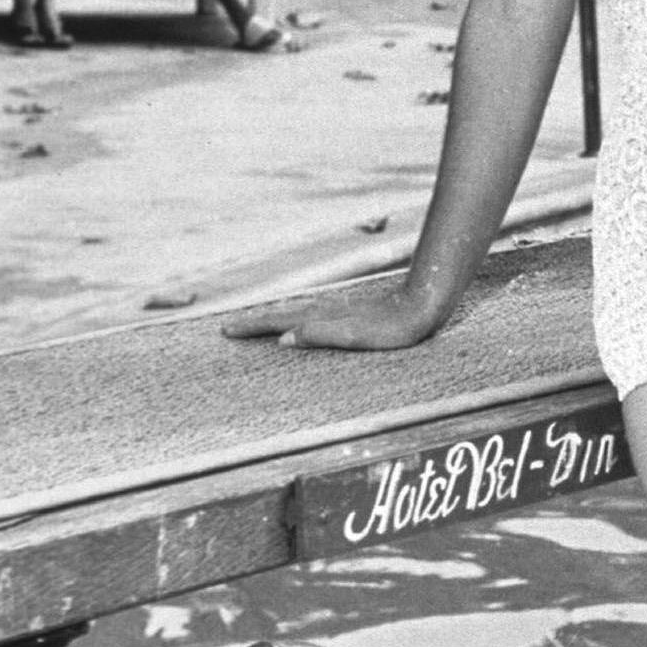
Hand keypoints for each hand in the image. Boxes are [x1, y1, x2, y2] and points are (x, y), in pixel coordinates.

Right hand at [221, 284, 442, 351]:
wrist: (420, 307)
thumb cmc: (392, 328)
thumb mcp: (355, 337)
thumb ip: (318, 335)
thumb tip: (282, 339)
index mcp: (321, 318)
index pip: (277, 322)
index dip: (253, 327)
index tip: (227, 330)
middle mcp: (325, 312)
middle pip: (281, 315)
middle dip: (255, 322)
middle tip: (229, 328)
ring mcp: (336, 311)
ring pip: (295, 314)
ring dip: (273, 319)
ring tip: (255, 325)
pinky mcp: (349, 314)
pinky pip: (311, 316)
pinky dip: (294, 318)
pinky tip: (299, 322)